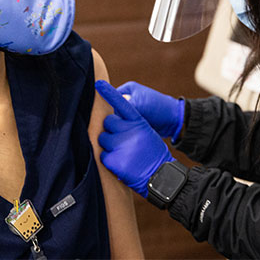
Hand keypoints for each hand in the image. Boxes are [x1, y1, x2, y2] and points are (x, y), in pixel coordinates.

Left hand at [96, 80, 173, 197]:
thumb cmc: (152, 153)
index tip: (97, 83)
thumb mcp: (146, 132)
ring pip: (103, 139)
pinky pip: (102, 155)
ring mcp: (121, 145)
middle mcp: (129, 130)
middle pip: (108, 122)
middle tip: (122, 141)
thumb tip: (111, 120)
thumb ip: (131, 124)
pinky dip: (109, 160)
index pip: (122, 103)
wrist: (162, 175)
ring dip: (109, 145)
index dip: (109, 93)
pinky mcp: (114, 160)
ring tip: (123, 153)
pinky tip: (122, 164)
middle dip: (111, 130)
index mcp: (138, 121)